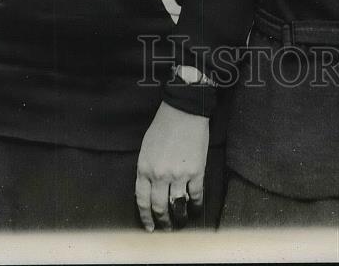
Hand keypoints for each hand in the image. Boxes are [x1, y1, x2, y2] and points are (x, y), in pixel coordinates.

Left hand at [135, 101, 208, 231]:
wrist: (184, 111)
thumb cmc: (163, 126)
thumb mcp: (146, 148)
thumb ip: (147, 169)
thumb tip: (151, 189)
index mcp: (144, 168)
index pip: (142, 201)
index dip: (146, 217)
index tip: (149, 227)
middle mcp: (159, 175)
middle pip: (159, 207)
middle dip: (162, 222)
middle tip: (166, 229)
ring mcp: (179, 175)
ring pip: (177, 206)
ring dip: (179, 218)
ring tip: (181, 223)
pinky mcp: (196, 172)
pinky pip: (196, 196)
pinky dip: (196, 206)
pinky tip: (196, 210)